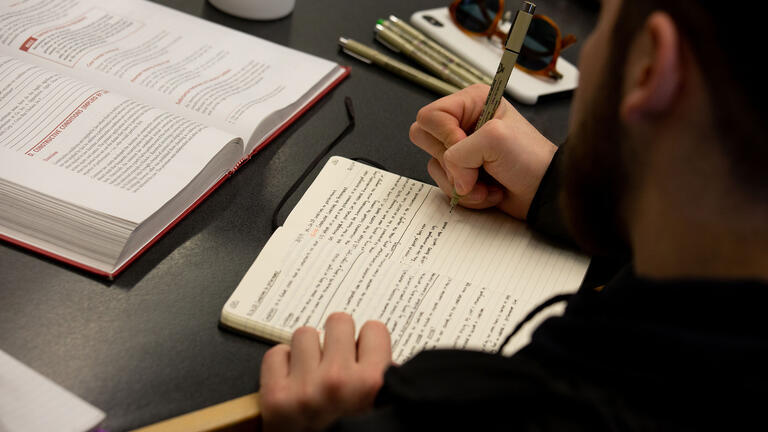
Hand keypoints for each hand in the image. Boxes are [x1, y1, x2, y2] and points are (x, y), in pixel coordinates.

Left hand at [259, 313, 391, 431]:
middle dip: (338, 339)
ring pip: (305, 334)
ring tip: (314, 372)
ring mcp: (304, 389)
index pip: (374, 329)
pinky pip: (276, 353)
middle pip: (339, 321)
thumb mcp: (383, 408)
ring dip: (310, 351)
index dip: (368, 342)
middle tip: (337, 358)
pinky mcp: (274, 398)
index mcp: (373, 385)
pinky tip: (293, 381)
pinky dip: (283, 364)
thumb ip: (382, 376)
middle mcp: (339, 381)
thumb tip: (372, 344)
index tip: (364, 353)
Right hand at [409, 84, 556, 219]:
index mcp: (471, 102)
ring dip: (462, 182)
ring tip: (488, 183)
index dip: (445, 135)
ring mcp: (461, 151)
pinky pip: (444, 186)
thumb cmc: (530, 158)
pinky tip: (488, 191)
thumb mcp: (495, 139)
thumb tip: (453, 177)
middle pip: (423, 138)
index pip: (430, 116)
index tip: (467, 146)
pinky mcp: (461, 174)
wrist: (543, 192)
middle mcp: (462, 123)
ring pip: (434, 167)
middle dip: (450, 161)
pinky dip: (467, 195)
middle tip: (475, 165)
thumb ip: (459, 152)